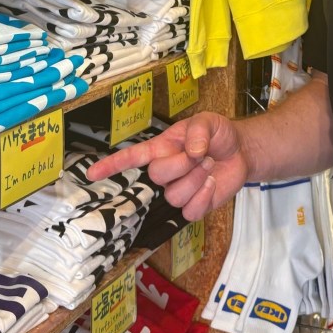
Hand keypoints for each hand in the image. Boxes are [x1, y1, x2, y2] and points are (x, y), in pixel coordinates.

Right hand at [86, 112, 248, 220]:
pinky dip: (204, 197)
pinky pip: (190, 211)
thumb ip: (198, 131)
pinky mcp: (194, 205)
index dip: (111, 165)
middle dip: (182, 165)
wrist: (240, 152)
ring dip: (196, 179)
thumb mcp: (209, 121)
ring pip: (174, 196)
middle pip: (157, 175)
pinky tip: (211, 184)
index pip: (132, 157)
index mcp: (162, 148)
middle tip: (202, 155)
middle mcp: (166, 171)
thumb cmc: (218, 135)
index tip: (91, 173)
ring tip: (209, 165)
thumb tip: (191, 151)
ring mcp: (178, 190)